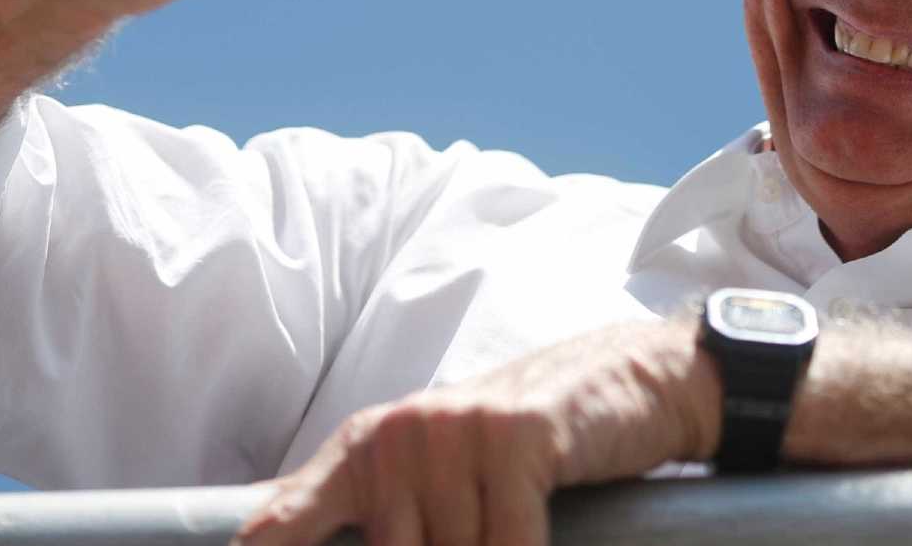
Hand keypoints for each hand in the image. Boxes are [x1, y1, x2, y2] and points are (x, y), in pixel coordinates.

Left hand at [234, 324, 715, 545]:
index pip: (279, 524)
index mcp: (364, 449)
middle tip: (485, 525)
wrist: (633, 381)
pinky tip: (546, 529)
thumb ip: (380, 513)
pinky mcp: (513, 437)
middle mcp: (396, 435)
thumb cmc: (530, 445)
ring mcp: (453, 432)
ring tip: (520, 517)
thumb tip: (279, 541)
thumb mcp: (441, 474)